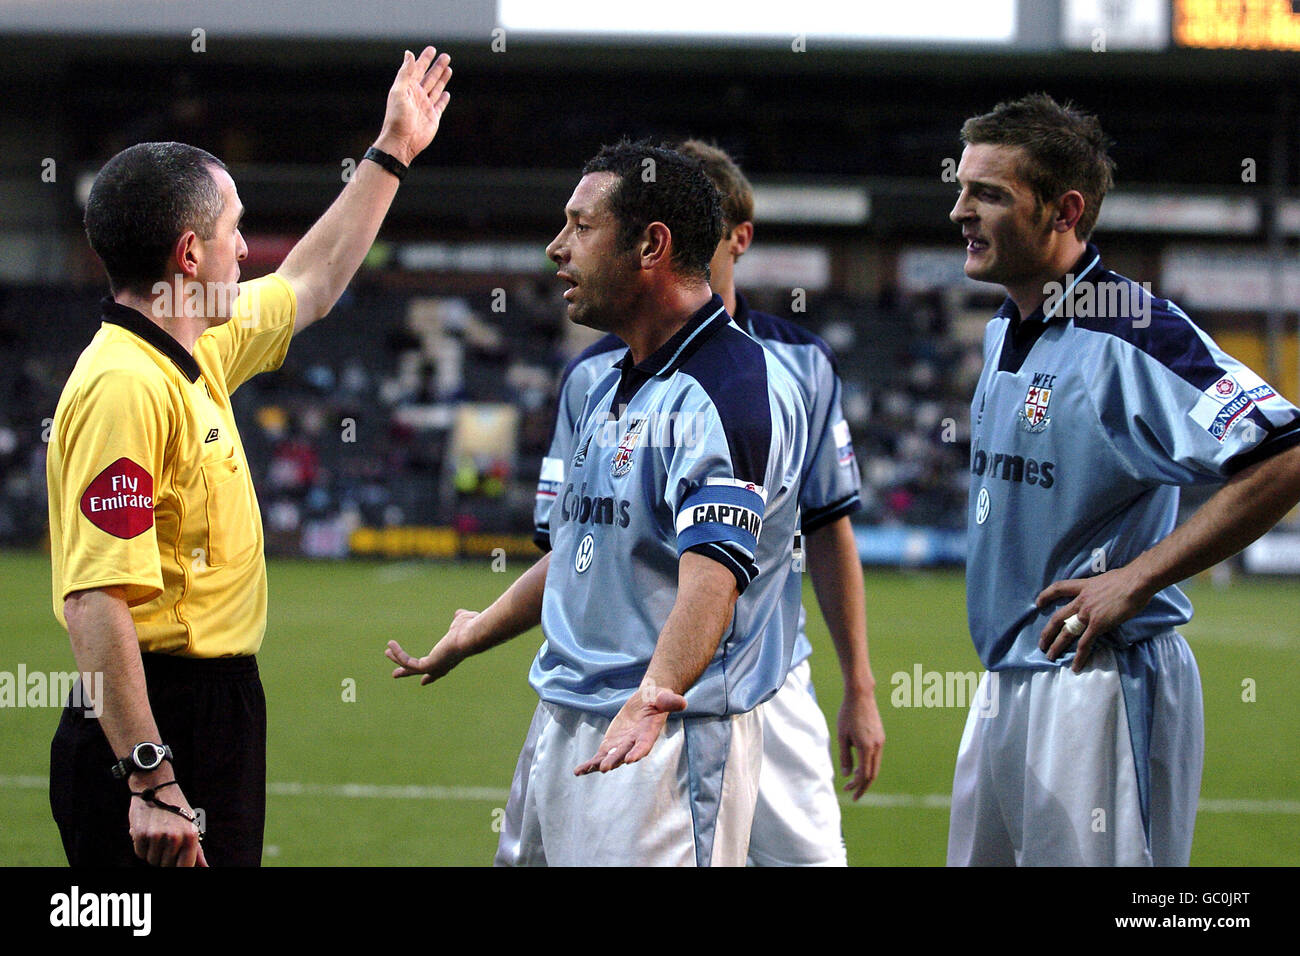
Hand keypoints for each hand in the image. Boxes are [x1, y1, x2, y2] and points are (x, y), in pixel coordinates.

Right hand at [128, 779, 206, 866]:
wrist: (156, 786)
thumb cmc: (176, 809)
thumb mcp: (190, 826)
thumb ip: (197, 852)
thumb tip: (206, 869)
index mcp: (191, 836)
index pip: (185, 867)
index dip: (179, 867)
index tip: (175, 863)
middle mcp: (175, 837)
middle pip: (166, 866)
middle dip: (165, 858)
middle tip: (166, 841)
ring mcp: (157, 836)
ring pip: (152, 861)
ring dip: (153, 852)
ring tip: (157, 835)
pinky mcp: (141, 834)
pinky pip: (140, 853)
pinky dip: (142, 847)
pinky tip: (147, 832)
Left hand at [373, 46, 451, 166]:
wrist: (402, 142)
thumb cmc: (397, 118)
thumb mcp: (399, 92)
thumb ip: (405, 73)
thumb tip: (409, 53)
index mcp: (407, 88)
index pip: (417, 69)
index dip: (424, 59)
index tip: (432, 49)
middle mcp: (416, 95)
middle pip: (429, 77)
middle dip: (437, 66)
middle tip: (446, 56)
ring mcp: (425, 106)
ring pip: (436, 88)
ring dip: (442, 78)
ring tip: (449, 68)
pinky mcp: (432, 117)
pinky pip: (439, 105)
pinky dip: (443, 98)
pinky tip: (446, 93)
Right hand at [386, 608, 476, 684]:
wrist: (472, 635)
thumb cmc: (471, 628)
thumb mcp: (462, 622)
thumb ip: (459, 619)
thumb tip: (459, 614)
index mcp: (451, 657)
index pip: (439, 670)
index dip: (431, 675)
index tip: (424, 682)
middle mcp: (443, 665)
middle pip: (422, 673)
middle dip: (407, 672)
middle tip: (395, 674)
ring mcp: (434, 667)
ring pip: (410, 667)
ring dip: (397, 659)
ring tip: (386, 651)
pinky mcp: (427, 666)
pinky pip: (407, 661)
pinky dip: (397, 653)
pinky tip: (390, 643)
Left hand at [574, 685, 686, 775]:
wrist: (648, 701)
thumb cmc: (658, 699)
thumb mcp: (664, 697)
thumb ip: (671, 701)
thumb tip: (683, 702)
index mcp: (648, 733)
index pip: (644, 744)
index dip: (638, 751)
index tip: (630, 758)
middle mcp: (634, 743)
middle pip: (623, 753)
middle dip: (614, 760)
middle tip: (605, 767)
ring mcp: (622, 745)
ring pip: (609, 757)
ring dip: (598, 764)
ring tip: (585, 770)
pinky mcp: (612, 744)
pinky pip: (600, 756)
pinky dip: (590, 764)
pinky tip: (578, 771)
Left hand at [838, 688, 883, 799]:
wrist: (861, 695)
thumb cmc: (847, 714)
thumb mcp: (842, 736)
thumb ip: (845, 757)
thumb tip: (847, 775)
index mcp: (866, 747)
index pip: (864, 775)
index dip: (857, 787)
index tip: (849, 794)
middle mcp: (877, 746)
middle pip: (872, 774)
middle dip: (862, 786)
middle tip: (851, 793)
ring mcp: (881, 741)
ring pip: (875, 766)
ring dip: (865, 775)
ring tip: (852, 780)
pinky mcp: (880, 737)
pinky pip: (876, 756)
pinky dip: (868, 765)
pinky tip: (858, 765)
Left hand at [1036, 567, 1152, 671]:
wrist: (1136, 582)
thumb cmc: (1127, 578)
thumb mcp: (1105, 579)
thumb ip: (1098, 589)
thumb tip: (1102, 595)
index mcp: (1083, 587)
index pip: (1058, 588)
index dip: (1046, 595)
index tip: (1038, 603)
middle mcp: (1081, 601)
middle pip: (1057, 617)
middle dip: (1047, 632)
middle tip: (1041, 643)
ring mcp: (1088, 613)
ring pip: (1066, 632)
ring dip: (1056, 646)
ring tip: (1049, 656)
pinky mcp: (1098, 625)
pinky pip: (1085, 644)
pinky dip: (1080, 657)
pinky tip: (1075, 667)